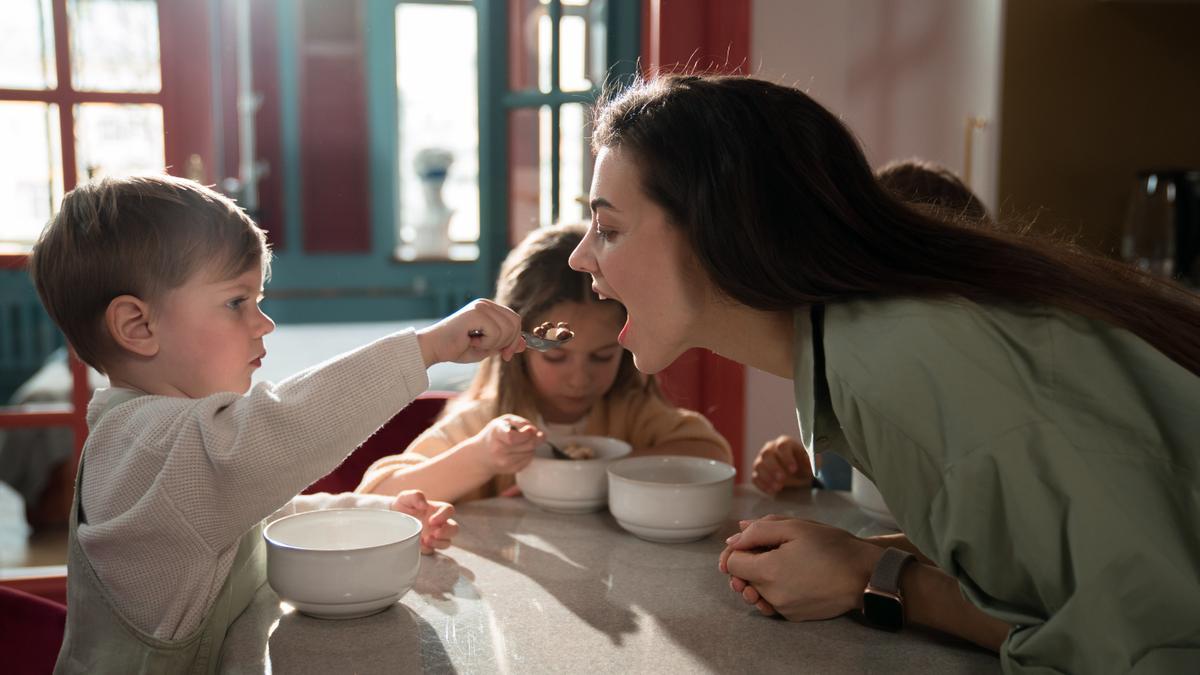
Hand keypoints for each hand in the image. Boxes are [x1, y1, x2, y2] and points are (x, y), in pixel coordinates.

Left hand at [390, 490, 458, 553]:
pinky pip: (433, 550)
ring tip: (426, 541)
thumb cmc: (403, 505)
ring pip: (447, 542)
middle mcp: (439, 523)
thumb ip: (416, 496)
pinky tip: (419, 546)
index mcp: (437, 509)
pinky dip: (428, 549)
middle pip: (454, 529)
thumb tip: (424, 504)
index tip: (431, 520)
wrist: (392, 516)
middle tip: (435, 533)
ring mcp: (435, 535)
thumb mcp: (406, 497)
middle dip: (447, 532)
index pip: (449, 510)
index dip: (444, 516)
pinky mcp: (428, 545)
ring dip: (439, 543)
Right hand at [418, 299, 525, 366]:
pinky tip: (470, 341)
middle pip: (515, 322)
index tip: (506, 355)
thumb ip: (505, 344)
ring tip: (476, 343)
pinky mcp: (476, 312)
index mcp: (489, 309)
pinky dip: (486, 343)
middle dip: (509, 342)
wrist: (433, 348)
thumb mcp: (487, 348)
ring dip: (494, 344)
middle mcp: (486, 303)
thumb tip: (524, 344)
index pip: (515, 320)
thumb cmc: (457, 348)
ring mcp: (481, 306)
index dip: (515, 339)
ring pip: (507, 329)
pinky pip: (496, 332)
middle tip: (492, 352)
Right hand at [472, 415, 542, 475]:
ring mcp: (505, 462)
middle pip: (528, 444)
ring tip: (521, 441)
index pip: (512, 437)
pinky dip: (528, 453)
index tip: (530, 429)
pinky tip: (518, 450)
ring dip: (531, 445)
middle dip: (535, 437)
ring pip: (531, 452)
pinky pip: (529, 460)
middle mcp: (499, 450)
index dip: (526, 434)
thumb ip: (521, 422)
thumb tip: (536, 432)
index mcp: (496, 434)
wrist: (480, 456)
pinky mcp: (511, 470)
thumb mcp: (504, 421)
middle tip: (531, 432)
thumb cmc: (494, 434)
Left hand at [718, 515, 880, 621]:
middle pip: (741, 579)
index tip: (749, 542)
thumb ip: (758, 530)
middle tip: (767, 548)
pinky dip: (772, 590)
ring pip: (755, 592)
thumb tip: (733, 540)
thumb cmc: (831, 547)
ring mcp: (783, 609)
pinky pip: (772, 603)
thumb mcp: (794, 527)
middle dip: (747, 563)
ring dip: (758, 577)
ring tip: (777, 562)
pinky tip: (787, 577)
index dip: (735, 549)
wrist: (864, 575)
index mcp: (767, 571)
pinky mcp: (794, 617)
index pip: (731, 563)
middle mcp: (771, 595)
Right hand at [751, 435, 814, 493]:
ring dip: (767, 477)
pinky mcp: (757, 472)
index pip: (782, 445)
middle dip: (774, 467)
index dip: (787, 457)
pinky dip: (762, 484)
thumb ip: (812, 461)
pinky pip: (755, 477)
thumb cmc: (803, 466)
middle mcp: (770, 449)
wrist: (797, 475)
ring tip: (778, 487)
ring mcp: (761, 460)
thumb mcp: (811, 464)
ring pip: (758, 465)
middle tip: (782, 479)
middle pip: (767, 454)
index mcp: (785, 443)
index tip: (794, 469)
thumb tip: (809, 461)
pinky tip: (771, 491)